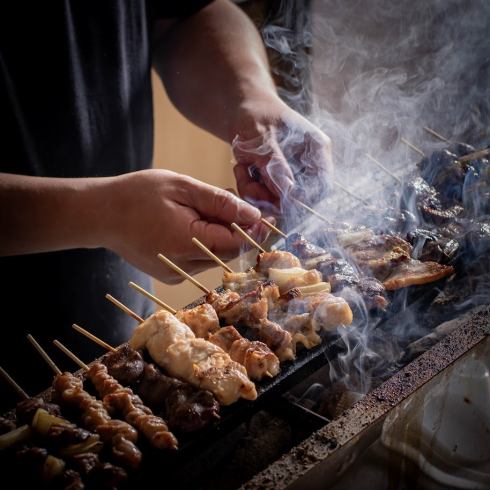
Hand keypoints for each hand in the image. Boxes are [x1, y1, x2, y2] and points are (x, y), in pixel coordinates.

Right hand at [105, 169, 267, 283]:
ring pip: (215, 257)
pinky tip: (193, 223)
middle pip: (228, 253)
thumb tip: (253, 215)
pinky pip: (199, 260)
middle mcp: (183, 266)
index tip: (266, 215)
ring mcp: (175, 274)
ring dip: (221, 236)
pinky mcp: (170, 275)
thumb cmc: (137, 195)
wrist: (99, 214)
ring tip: (208, 209)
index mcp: (187, 243)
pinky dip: (205, 243)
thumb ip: (219, 202)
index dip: (254, 230)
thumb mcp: (181, 188)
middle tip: (238, 206)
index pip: (236, 243)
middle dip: (239, 231)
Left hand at [231, 95, 332, 211]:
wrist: (241, 107)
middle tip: (248, 183)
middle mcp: (310, 165)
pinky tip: (242, 169)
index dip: (302, 198)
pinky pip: (267, 198)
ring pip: (280, 202)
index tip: (275, 199)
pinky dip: (251, 189)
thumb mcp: (262, 139)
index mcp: (316, 149)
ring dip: (256, 193)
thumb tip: (290, 193)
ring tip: (241, 169)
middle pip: (300, 199)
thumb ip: (276, 165)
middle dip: (271, 197)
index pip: (322, 186)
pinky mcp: (278, 181)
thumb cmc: (255, 115)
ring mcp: (294, 174)